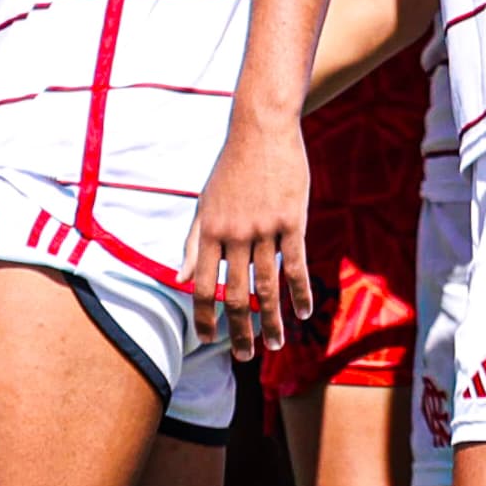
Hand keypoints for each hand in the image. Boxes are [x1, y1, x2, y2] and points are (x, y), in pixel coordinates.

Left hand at [185, 117, 313, 356]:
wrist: (261, 129)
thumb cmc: (230, 169)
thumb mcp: (204, 204)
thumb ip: (193, 243)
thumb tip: (181, 279)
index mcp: (209, 231)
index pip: (203, 285)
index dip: (204, 316)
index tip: (207, 340)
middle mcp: (234, 233)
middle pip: (235, 294)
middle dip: (239, 330)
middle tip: (245, 356)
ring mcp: (264, 228)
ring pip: (267, 285)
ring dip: (271, 319)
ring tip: (275, 343)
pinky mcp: (292, 220)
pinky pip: (296, 264)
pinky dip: (299, 292)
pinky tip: (303, 313)